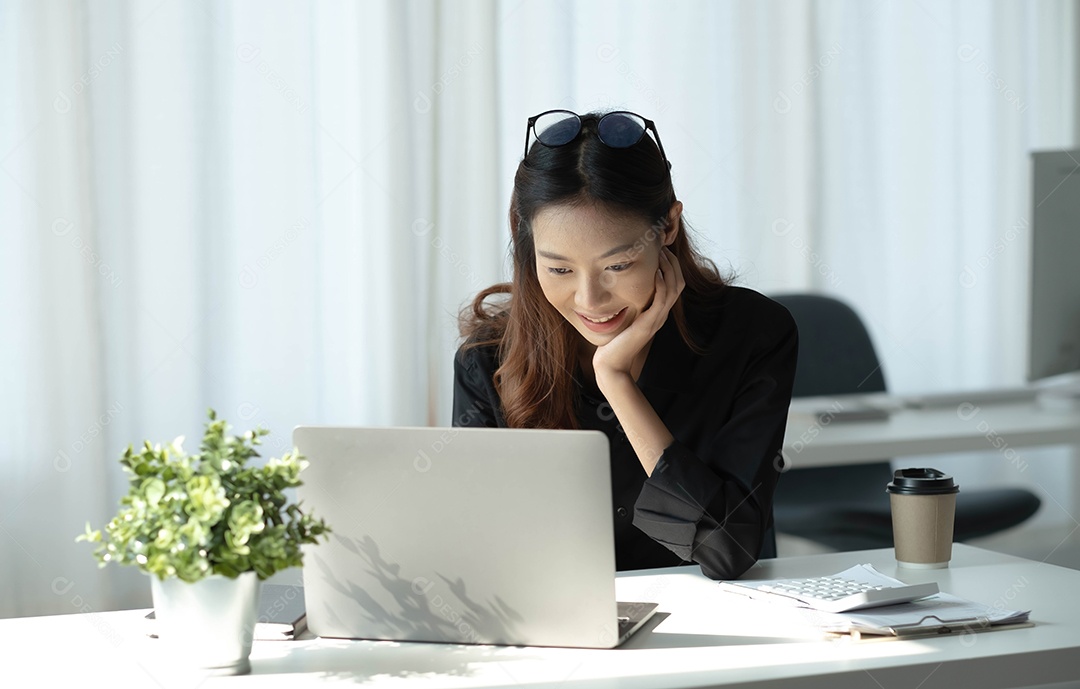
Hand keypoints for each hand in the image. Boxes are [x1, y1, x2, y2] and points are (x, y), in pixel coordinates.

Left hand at [593, 247, 685, 385]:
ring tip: (662, 254)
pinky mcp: (649, 323)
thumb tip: (619, 286)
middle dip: (673, 263)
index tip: (660, 249)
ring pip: (674, 289)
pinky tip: (656, 272)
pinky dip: (662, 284)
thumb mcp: (624, 318)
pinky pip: (662, 300)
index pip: (673, 284)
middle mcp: (660, 314)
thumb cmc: (614, 342)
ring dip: (670, 269)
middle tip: (663, 246)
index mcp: (657, 311)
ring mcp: (657, 319)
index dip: (670, 265)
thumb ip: (627, 305)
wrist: (611, 364)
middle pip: (679, 283)